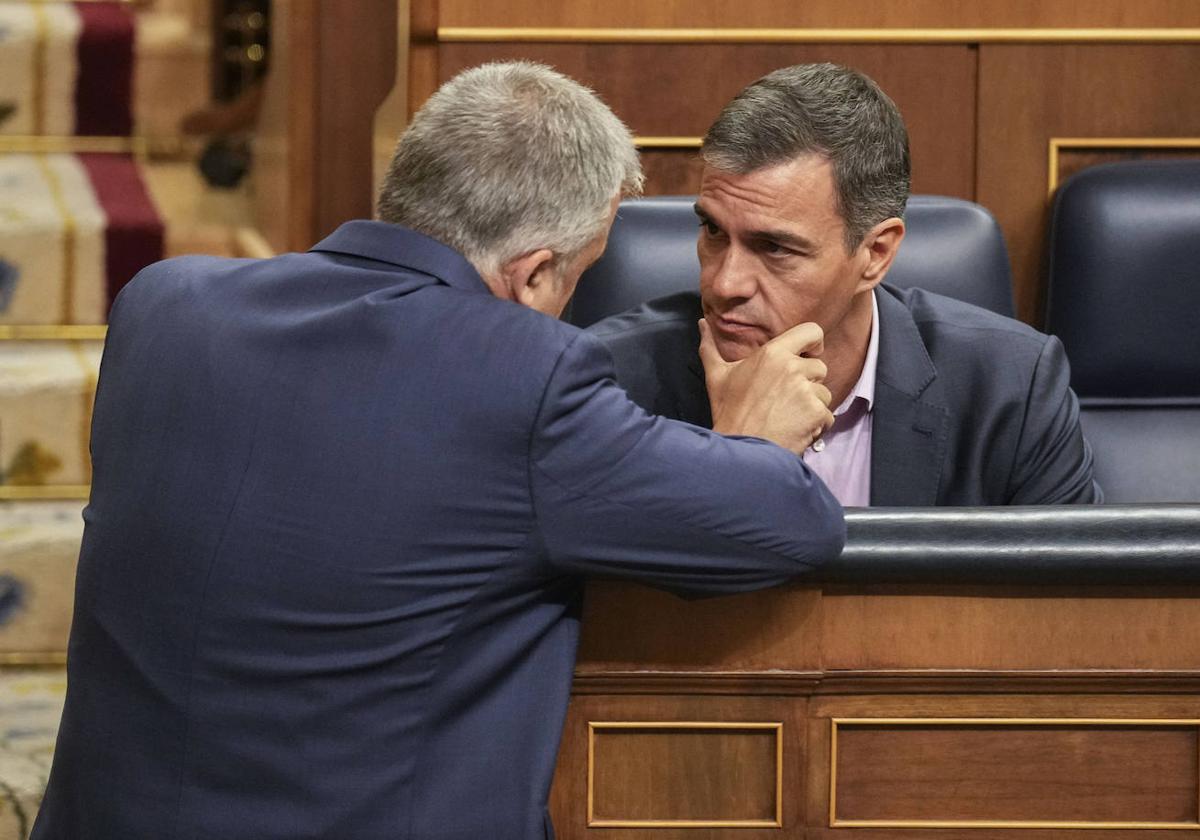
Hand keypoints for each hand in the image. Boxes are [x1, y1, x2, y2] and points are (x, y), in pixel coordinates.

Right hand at [699, 319, 834, 454]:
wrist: (741, 449)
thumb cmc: (729, 413)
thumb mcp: (717, 377)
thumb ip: (710, 347)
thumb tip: (701, 323)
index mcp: (773, 353)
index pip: (812, 332)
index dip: (813, 343)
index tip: (807, 355)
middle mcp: (793, 368)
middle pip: (819, 367)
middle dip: (809, 383)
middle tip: (787, 399)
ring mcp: (807, 391)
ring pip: (824, 393)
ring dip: (812, 406)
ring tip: (789, 417)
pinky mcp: (817, 413)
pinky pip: (828, 416)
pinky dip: (817, 425)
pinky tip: (796, 430)